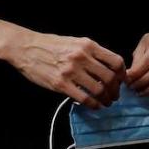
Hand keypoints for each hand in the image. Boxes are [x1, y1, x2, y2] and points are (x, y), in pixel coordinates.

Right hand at [6, 30, 124, 107]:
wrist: (27, 48)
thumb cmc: (51, 44)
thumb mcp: (76, 42)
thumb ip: (91, 53)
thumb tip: (108, 67)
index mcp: (88, 45)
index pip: (115, 61)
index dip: (122, 74)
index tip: (121, 81)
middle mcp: (82, 57)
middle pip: (110, 77)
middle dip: (116, 90)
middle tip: (115, 95)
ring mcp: (71, 71)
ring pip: (99, 89)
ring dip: (106, 99)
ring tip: (106, 102)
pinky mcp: (60, 84)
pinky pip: (84, 98)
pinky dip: (93, 104)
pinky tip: (94, 106)